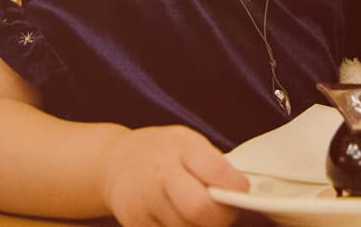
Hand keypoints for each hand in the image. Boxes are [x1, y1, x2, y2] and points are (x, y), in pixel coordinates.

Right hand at [100, 123, 248, 226]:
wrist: (116, 163)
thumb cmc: (160, 151)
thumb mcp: (187, 142)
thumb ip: (212, 163)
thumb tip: (241, 188)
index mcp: (178, 149)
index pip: (214, 172)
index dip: (235, 186)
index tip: (243, 189)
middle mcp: (158, 177)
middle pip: (199, 209)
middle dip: (222, 216)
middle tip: (228, 210)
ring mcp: (145, 205)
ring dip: (204, 226)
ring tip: (205, 212)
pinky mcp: (137, 226)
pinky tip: (184, 218)